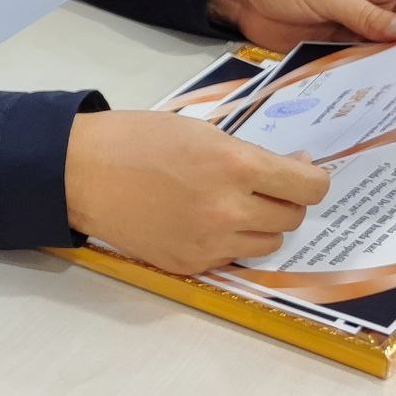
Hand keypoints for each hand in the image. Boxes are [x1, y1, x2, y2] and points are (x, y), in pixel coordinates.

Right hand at [65, 110, 332, 275]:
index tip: (304, 172)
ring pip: (268, 243)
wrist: (82, 172)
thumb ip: (249, 154)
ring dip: (262, 224)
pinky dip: (229, 241)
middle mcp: (229, 210)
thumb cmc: (138, 139)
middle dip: (285, 200)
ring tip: (234, 205)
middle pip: (293, 218)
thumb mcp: (202, 131)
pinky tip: (204, 220)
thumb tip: (292, 168)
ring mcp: (210, 242)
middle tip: (263, 186)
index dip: (314, 178)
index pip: (310, 187)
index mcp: (235, 166)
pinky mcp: (190, 263)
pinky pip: (232, 257)